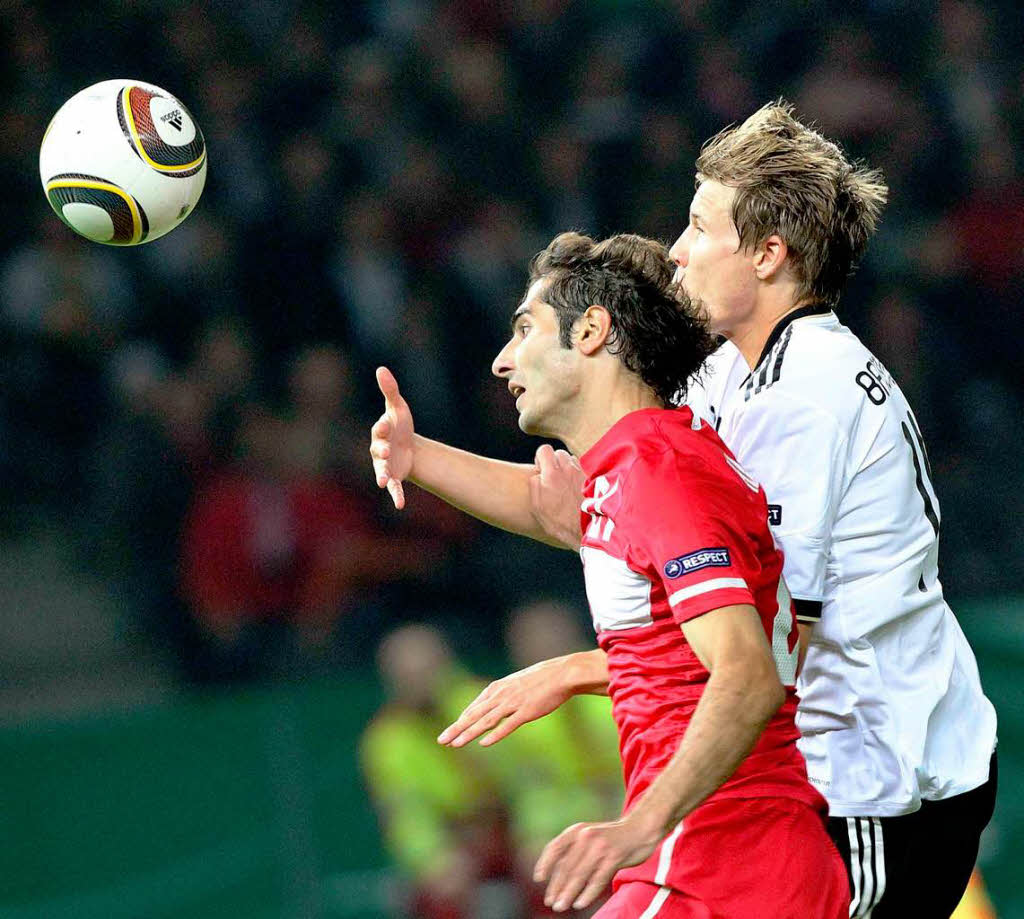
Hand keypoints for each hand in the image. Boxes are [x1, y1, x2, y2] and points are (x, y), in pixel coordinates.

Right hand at [370, 366, 413, 508]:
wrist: (409, 447)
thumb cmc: (400, 425)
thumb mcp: (398, 407)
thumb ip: (390, 390)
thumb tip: (381, 368)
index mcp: (380, 432)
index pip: (379, 429)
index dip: (382, 427)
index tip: (386, 423)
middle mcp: (378, 450)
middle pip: (377, 452)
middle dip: (380, 452)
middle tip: (384, 452)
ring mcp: (384, 466)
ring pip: (381, 471)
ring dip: (382, 476)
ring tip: (383, 482)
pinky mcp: (393, 478)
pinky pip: (393, 488)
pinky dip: (396, 496)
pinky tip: (400, 505)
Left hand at [437, 657, 575, 747]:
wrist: (561, 674)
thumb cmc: (540, 679)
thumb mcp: (516, 683)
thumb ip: (504, 693)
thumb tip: (494, 703)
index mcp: (498, 688)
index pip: (474, 708)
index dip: (460, 721)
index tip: (449, 732)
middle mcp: (501, 695)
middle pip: (474, 715)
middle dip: (456, 728)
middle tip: (441, 740)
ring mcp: (513, 703)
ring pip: (486, 721)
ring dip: (469, 733)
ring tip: (455, 744)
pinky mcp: (526, 711)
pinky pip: (508, 725)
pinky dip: (495, 734)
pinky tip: (484, 743)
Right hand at [529, 445, 584, 549]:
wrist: (587, 529)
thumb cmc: (560, 521)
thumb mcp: (537, 506)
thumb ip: (534, 485)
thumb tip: (537, 475)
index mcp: (552, 473)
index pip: (544, 449)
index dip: (540, 458)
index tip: (540, 469)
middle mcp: (568, 469)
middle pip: (560, 453)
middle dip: (554, 461)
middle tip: (552, 476)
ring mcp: (582, 473)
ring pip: (572, 460)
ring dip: (567, 467)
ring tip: (565, 482)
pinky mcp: (592, 480)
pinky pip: (582, 470)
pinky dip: (577, 475)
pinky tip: (575, 489)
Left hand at [534, 815, 662, 911]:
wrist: (640, 828)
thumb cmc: (612, 837)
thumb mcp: (589, 836)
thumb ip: (574, 850)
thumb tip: (555, 875)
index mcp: (577, 831)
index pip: (555, 847)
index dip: (545, 863)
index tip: (538, 879)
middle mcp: (586, 836)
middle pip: (566, 866)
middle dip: (556, 886)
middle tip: (550, 902)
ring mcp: (600, 847)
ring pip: (579, 874)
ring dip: (568, 893)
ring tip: (561, 906)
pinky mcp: (614, 857)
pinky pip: (597, 879)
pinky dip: (587, 893)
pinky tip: (580, 903)